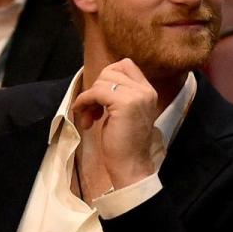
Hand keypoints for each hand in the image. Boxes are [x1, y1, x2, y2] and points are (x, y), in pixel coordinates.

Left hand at [72, 59, 157, 188]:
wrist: (131, 166)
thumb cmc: (124, 143)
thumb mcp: (123, 112)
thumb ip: (117, 94)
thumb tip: (97, 83)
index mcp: (148, 91)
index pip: (125, 65)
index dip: (107, 77)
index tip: (99, 97)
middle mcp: (146, 90)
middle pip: (111, 71)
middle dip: (95, 88)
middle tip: (91, 110)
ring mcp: (137, 95)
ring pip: (102, 81)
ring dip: (88, 98)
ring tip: (89, 118)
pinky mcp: (124, 103)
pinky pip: (95, 92)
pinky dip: (84, 102)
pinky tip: (85, 118)